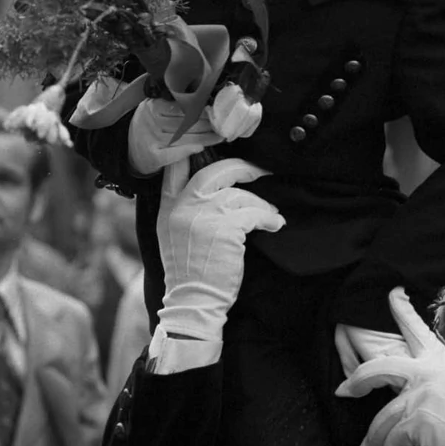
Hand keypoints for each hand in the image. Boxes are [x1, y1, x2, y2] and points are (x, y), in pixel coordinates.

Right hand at [128, 97, 220, 174]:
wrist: (130, 152)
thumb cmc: (150, 128)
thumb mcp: (154, 110)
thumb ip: (172, 104)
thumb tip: (201, 100)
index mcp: (152, 106)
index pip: (179, 108)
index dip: (199, 110)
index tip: (213, 111)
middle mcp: (149, 122)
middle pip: (183, 123)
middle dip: (206, 124)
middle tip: (222, 125)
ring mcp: (150, 139)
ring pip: (182, 137)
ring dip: (204, 137)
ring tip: (219, 136)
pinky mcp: (151, 156)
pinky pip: (171, 153)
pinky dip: (186, 150)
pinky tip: (200, 148)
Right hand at [156, 158, 284, 347]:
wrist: (193, 304)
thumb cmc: (189, 272)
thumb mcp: (173, 235)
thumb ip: (184, 208)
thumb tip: (210, 187)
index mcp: (168, 207)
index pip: (175, 168)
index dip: (192, 149)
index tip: (211, 141)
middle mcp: (183, 206)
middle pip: (216, 170)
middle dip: (242, 168)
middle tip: (260, 172)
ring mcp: (204, 215)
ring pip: (240, 194)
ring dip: (260, 203)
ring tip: (271, 212)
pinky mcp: (226, 228)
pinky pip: (255, 212)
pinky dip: (269, 217)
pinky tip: (276, 223)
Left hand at [336, 288, 444, 445]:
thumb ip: (431, 373)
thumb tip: (404, 381)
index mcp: (439, 358)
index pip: (416, 328)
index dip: (401, 308)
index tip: (392, 293)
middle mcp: (428, 370)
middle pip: (380, 367)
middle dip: (357, 380)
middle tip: (343, 389)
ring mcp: (422, 394)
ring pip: (383, 415)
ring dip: (374, 436)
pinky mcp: (418, 420)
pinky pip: (392, 438)